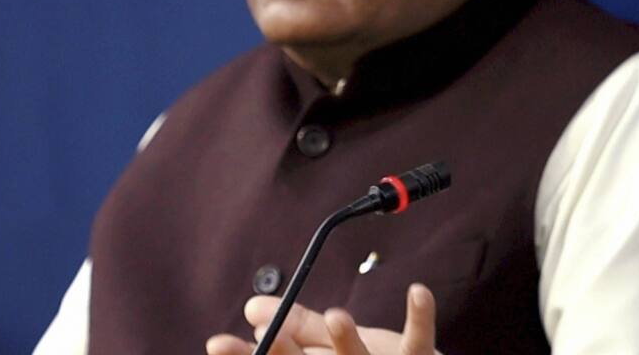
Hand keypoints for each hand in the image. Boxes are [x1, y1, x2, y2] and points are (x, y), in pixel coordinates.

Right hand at [206, 283, 440, 354]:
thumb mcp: (330, 345)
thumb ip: (297, 327)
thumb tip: (253, 308)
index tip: (218, 343)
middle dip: (285, 352)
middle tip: (268, 335)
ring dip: (347, 340)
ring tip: (336, 315)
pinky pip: (418, 341)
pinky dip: (421, 316)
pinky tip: (417, 291)